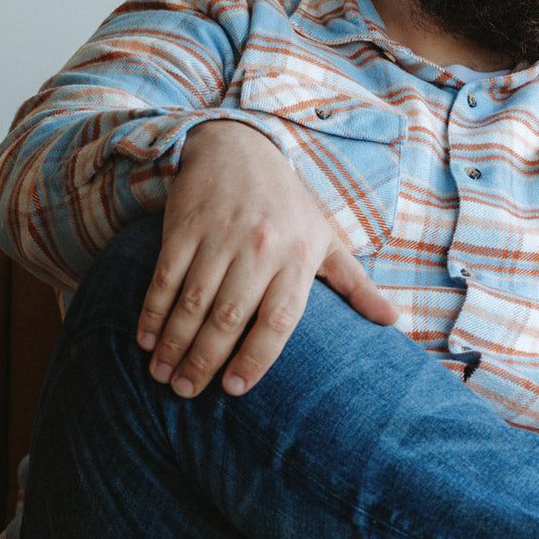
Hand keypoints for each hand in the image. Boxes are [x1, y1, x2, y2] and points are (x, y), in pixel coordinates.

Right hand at [136, 120, 398, 397]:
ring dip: (174, 344)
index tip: (235, 389)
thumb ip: (355, 284)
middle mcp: (261, 246)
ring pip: (193, 302)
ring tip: (162, 376)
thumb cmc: (287, 205)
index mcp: (298, 256)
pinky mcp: (184, 225)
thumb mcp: (326, 238)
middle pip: (230, 317)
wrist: (239, 146)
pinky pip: (166, 276)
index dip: (256, 357)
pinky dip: (153, 311)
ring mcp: (220, 235)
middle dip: (205, 360)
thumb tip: (393, 320)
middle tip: (186, 393)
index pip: (279, 319)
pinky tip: (145, 340)